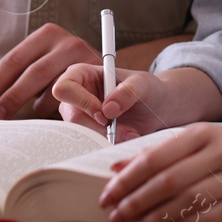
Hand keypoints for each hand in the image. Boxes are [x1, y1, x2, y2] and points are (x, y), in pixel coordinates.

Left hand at [0, 23, 98, 119]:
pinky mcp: (98, 76)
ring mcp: (84, 57)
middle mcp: (67, 42)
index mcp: (47, 34)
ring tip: (22, 121)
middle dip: (11, 97)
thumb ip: (16, 77)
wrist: (108, 74)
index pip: (14, 60)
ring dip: (35, 108)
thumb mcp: (41, 65)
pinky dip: (56, 110)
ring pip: (54, 88)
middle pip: (32, 73)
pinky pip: (71, 98)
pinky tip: (46, 118)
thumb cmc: (65, 71)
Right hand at [52, 64, 177, 140]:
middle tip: (125, 130)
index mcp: (82, 74)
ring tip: (131, 134)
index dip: (81, 102)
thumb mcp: (143, 84)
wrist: (157, 108)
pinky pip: (91, 146)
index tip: (103, 113)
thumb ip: (128, 91)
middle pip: (71, 118)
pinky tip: (128, 139)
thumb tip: (107, 110)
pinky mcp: (89, 134)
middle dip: (98, 129)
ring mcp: (81, 117)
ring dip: (107, 140)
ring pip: (81, 136)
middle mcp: (76, 97)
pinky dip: (110, 146)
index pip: (64, 88)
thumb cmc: (148, 88)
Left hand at [98, 122, 221, 221]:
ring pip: (191, 199)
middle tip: (116, 214)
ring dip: (158, 217)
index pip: (158, 155)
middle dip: (137, 200)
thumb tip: (120, 167)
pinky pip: (218, 215)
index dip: (129, 177)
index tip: (109, 192)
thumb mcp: (204, 139)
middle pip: (171, 179)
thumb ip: (164, 151)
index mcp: (205, 131)